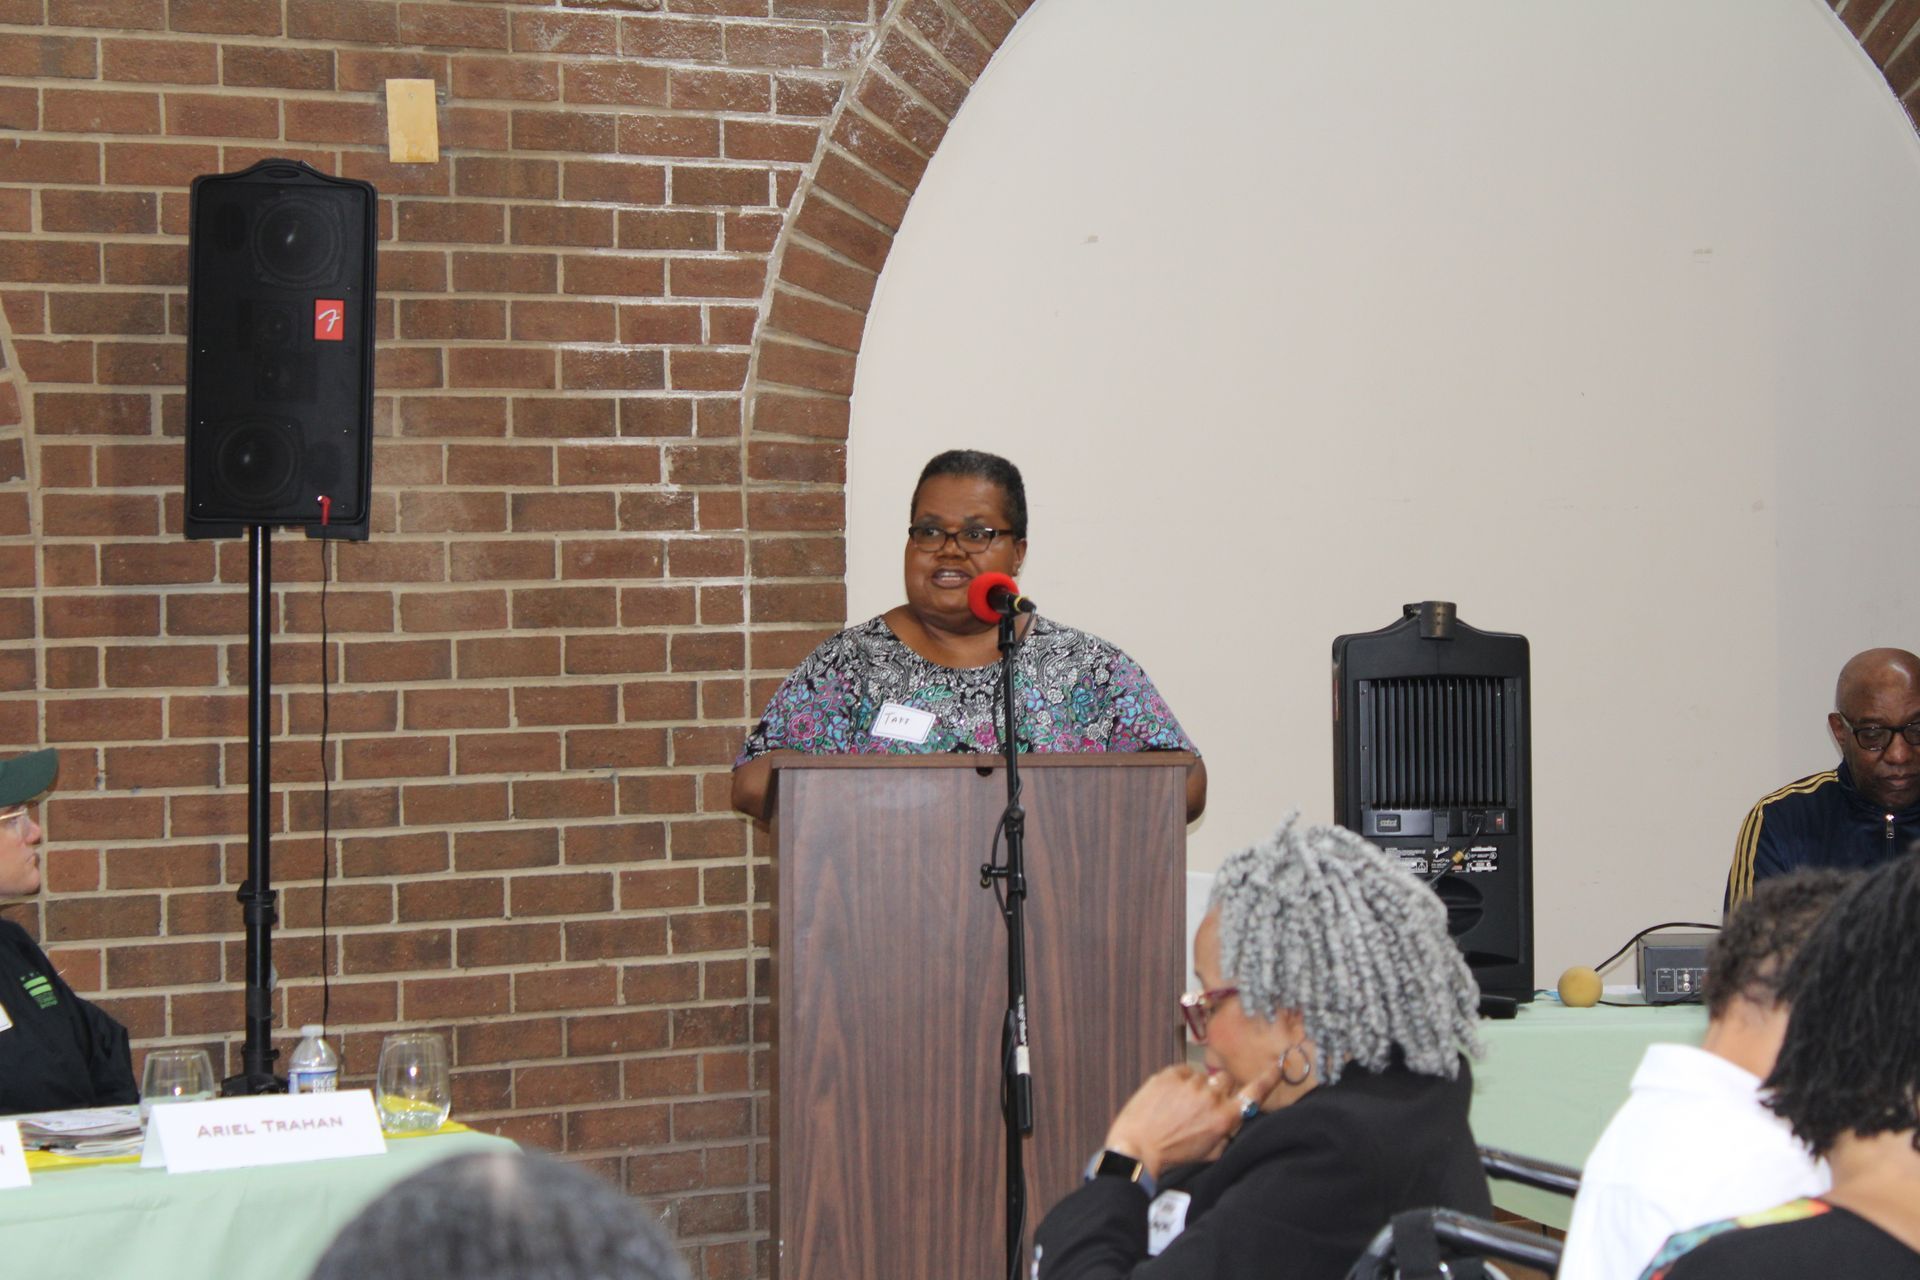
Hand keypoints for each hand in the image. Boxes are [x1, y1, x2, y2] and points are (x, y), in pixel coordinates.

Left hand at [1103, 1057, 1290, 1177]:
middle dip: (1219, 1089)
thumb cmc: (1173, 1155)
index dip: (1268, 1078)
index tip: (1278, 1065)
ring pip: (1202, 1076)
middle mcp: (1212, 1096)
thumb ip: (1226, 1133)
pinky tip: (1168, 1099)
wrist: (1137, 1147)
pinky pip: (1183, 1071)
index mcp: (1224, 1117)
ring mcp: (1190, 1083)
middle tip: (1202, 1105)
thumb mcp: (1209, 1152)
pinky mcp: (1170, 1074)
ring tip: (1178, 1106)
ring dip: (1196, 1087)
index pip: (1254, 1093)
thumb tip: (1232, 1120)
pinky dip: (1179, 1082)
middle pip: (1226, 1080)